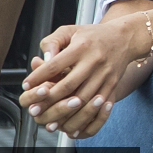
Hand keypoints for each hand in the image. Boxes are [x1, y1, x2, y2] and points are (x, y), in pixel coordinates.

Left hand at [19, 23, 132, 138]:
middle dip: (48, 99)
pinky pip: (97, 105)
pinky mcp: (112, 84)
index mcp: (81, 46)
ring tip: (49, 120)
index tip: (26, 85)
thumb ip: (52, 42)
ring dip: (65, 112)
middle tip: (33, 108)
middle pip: (68, 85)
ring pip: (83, 99)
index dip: (37, 77)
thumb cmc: (93, 35)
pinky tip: (72, 122)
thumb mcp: (71, 30)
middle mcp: (94, 60)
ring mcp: (105, 74)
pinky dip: (84, 116)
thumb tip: (40, 61)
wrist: (126, 38)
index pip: (54, 65)